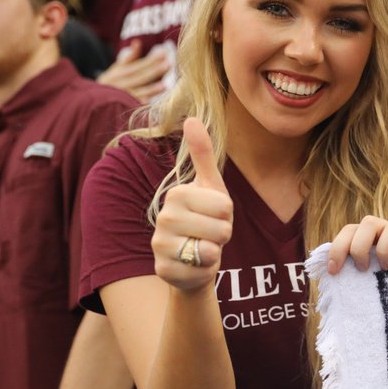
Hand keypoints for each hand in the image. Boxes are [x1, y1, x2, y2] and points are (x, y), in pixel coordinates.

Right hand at [96, 40, 169, 101]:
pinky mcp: (121, 111)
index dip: (150, 60)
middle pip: (138, 78)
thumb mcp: (116, 70)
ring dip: (151, 90)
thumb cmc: (111, 84)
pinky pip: (132, 107)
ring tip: (166, 85)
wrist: (93, 103)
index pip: (136, 66)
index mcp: (115, 74)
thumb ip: (129, 58)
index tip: (164, 53)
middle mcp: (116, 86)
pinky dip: (139, 105)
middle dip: (154, 71)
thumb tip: (138, 42)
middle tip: (169, 64)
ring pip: (136, 93)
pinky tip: (150, 103)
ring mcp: (118, 99)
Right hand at [152, 118, 233, 291]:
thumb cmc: (204, 219)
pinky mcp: (164, 270)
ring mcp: (160, 245)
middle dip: (223, 234)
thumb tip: (192, 118)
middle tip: (209, 233)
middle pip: (222, 228)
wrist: (192, 258)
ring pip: (212, 250)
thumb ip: (203, 154)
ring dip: (215, 252)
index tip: (213, 215)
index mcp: (176, 193)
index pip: (225, 206)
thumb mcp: (210, 186)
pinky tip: (195, 264)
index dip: (227, 214)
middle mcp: (163, 217)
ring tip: (202, 246)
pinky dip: (207, 270)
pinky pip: (202, 270)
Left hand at [327, 216, 387, 274]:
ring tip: (385, 268)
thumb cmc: (380, 286)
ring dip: (385, 248)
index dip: (338, 248)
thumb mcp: (360, 279)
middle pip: (369, 222)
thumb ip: (345, 272)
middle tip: (362, 269)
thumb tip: (323, 275)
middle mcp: (385, 230)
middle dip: (360, 247)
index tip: (334, 271)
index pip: (349, 230)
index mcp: (366, 235)